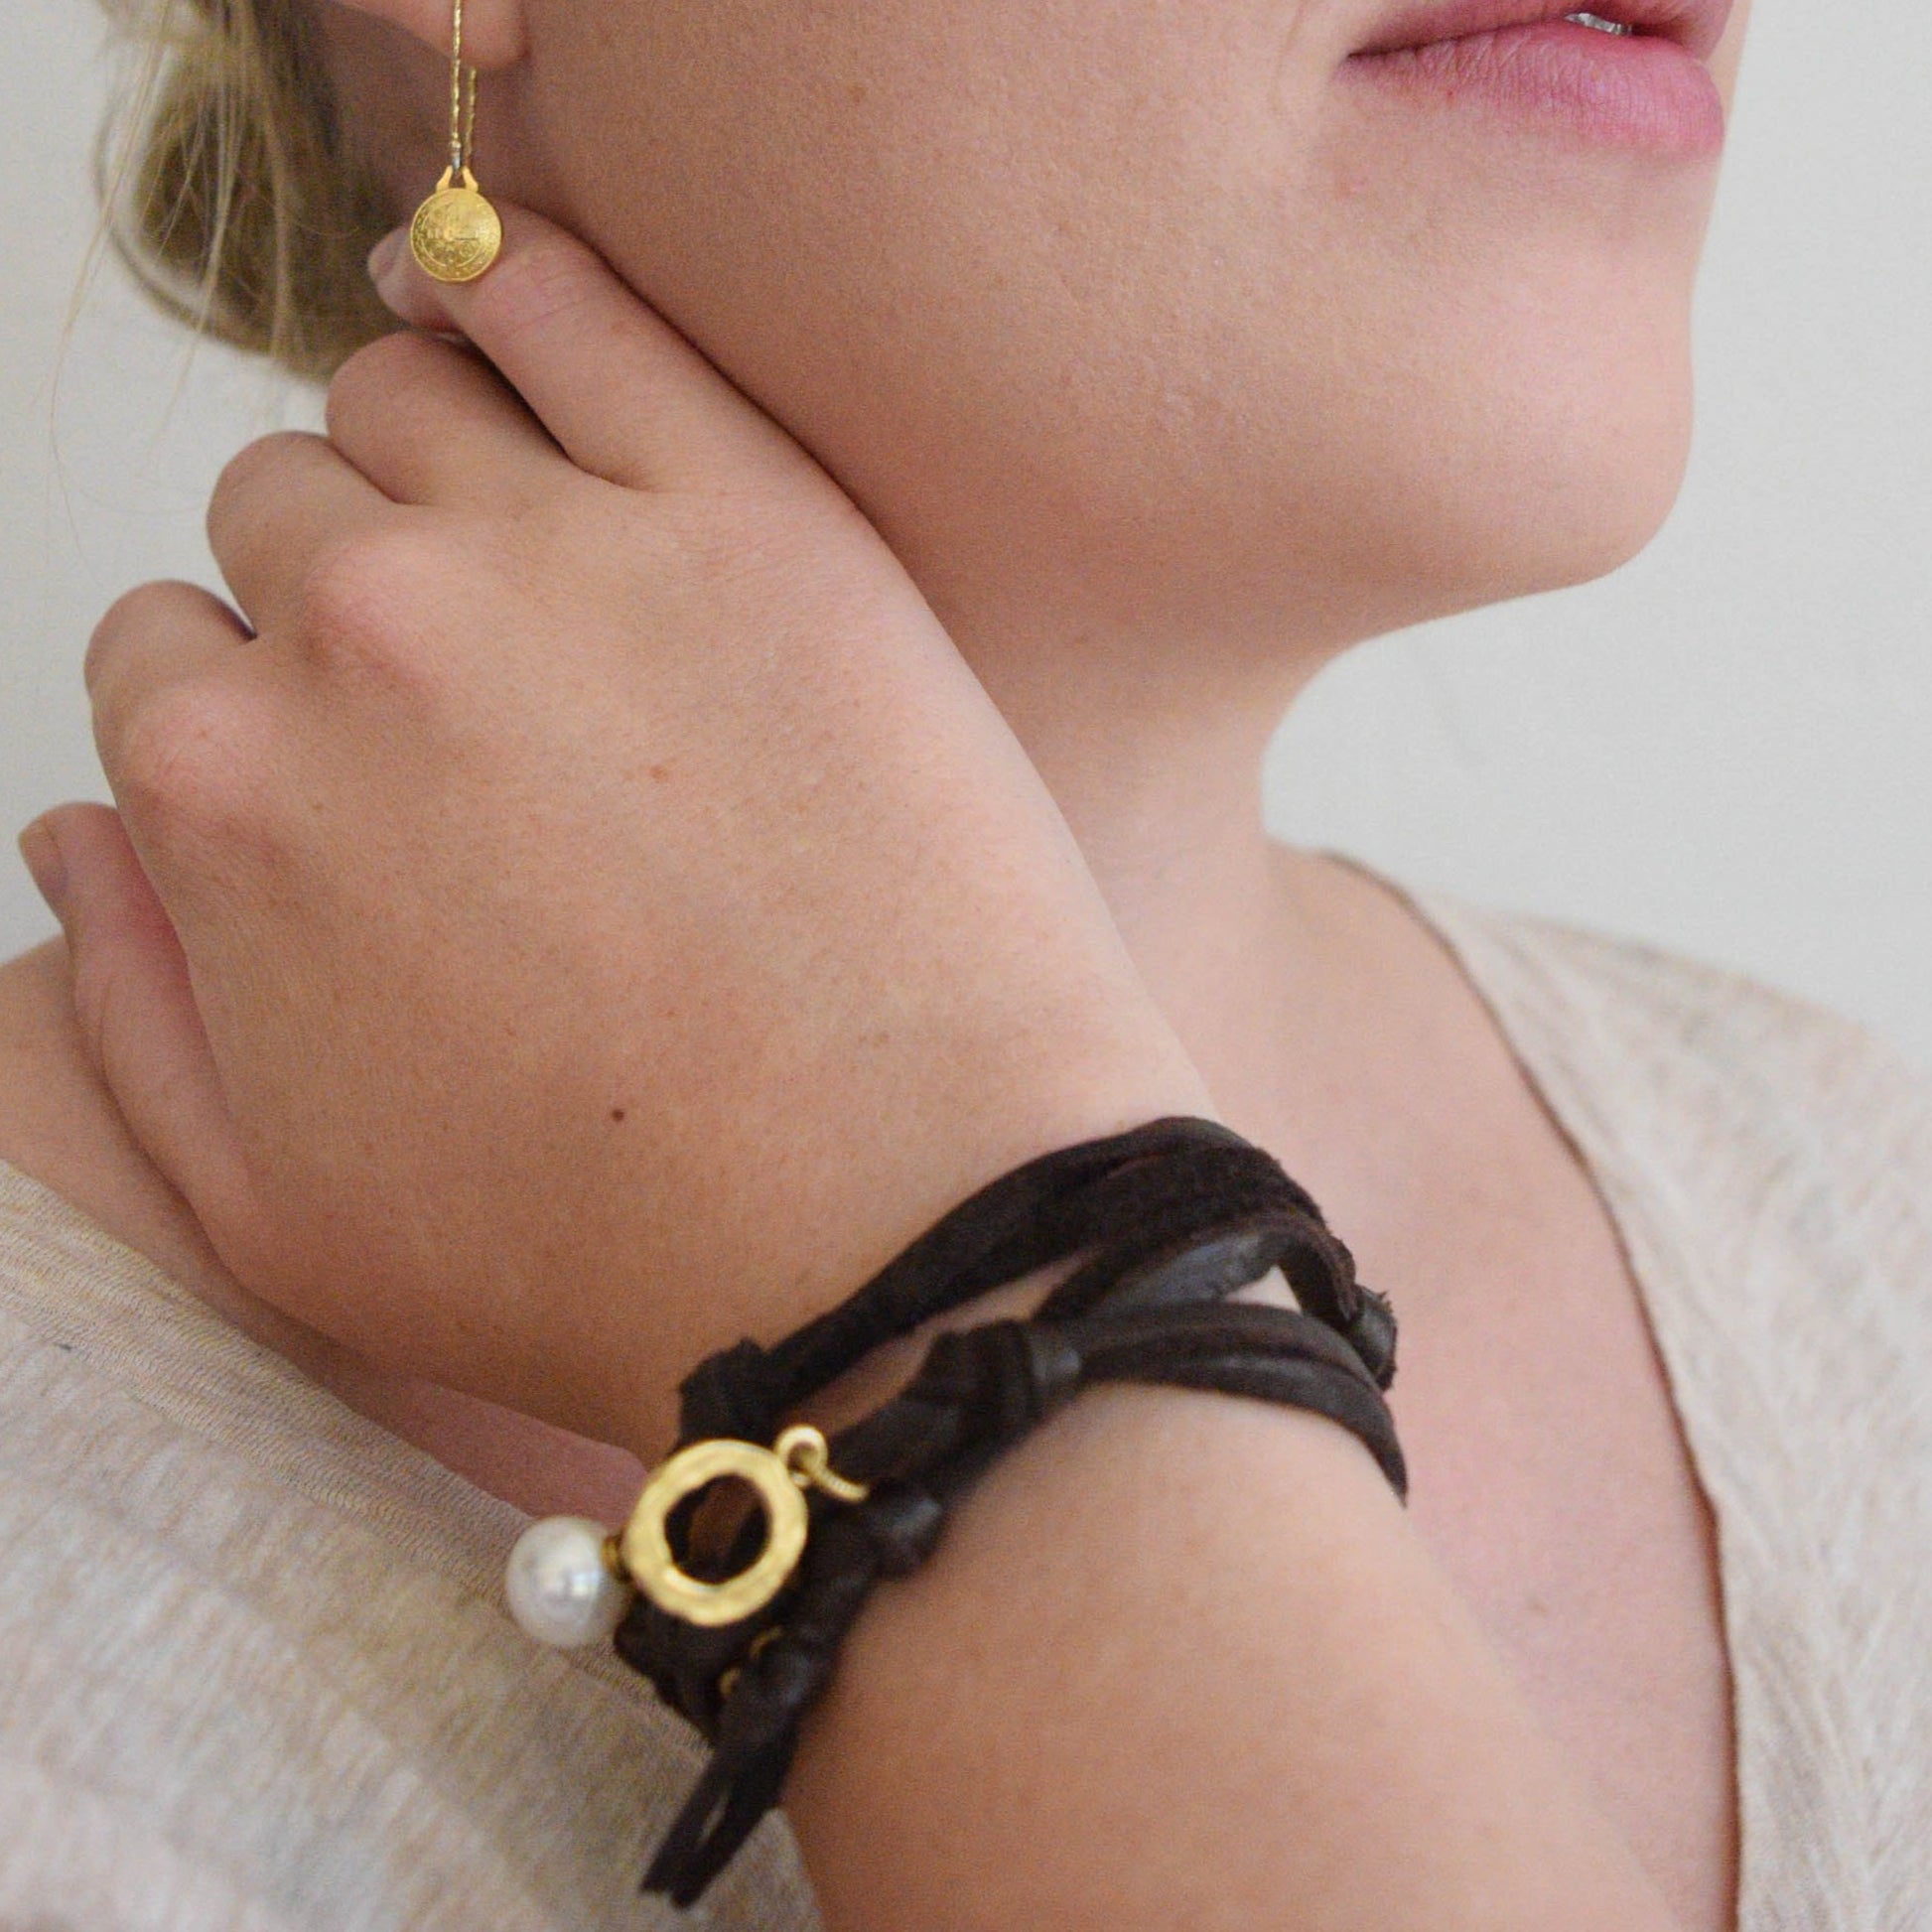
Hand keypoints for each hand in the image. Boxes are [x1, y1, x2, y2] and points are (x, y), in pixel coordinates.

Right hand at [27, 208, 1206, 1451]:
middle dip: (341, 590)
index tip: (374, 771)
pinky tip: (512, 306)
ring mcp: (560, 551)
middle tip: (479, 695)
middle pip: (281, 515)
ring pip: (407, 399)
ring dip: (431, 459)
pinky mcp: (753, 513)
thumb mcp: (278, 1211)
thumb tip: (75, 831)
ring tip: (527, 553)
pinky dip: (519, 281)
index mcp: (218, 788)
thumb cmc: (601, 1257)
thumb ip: (130, 1003)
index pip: (167, 651)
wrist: (898, 1234)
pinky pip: (579, 305)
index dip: (261, 711)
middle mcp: (356, 634)